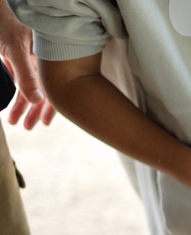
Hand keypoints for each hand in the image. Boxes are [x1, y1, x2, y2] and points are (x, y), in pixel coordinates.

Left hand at [0, 2, 54, 128]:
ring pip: (29, 86)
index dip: (51, 107)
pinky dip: (16, 90)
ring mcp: (29, 57)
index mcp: (49, 58)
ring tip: (15, 120)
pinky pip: (20, 77)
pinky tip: (13, 102)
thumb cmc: (5, 21)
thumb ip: (26, 76)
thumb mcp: (15, 50)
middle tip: (27, 127)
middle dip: (33, 110)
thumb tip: (37, 101)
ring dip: (22, 104)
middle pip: (43, 90)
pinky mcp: (16, 55)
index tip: (43, 123)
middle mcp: (43, 59)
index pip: (55, 88)